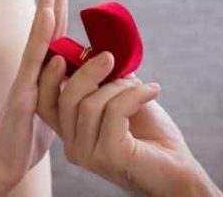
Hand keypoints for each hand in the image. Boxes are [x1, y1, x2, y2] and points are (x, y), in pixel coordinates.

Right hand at [0, 0, 70, 192]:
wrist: (4, 164)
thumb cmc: (27, 138)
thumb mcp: (55, 107)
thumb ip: (65, 86)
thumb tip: (82, 72)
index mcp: (44, 69)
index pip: (57, 28)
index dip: (60, 0)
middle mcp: (32, 67)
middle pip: (46, 23)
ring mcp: (25, 78)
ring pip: (37, 35)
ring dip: (46, 5)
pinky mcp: (22, 93)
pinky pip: (33, 61)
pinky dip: (41, 36)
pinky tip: (48, 17)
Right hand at [37, 46, 222, 195]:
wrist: (177, 169)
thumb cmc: (151, 136)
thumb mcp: (122, 99)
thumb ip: (106, 81)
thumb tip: (98, 53)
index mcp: (72, 132)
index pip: (45, 103)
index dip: (47, 77)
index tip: (60, 54)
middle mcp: (74, 146)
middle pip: (66, 99)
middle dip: (87, 71)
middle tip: (109, 57)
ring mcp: (88, 153)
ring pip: (90, 104)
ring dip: (119, 87)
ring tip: (142, 87)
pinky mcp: (108, 155)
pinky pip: (114, 111)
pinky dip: (135, 94)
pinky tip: (152, 92)